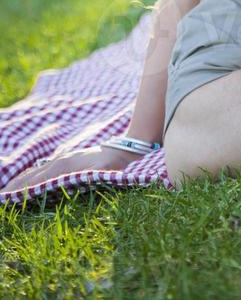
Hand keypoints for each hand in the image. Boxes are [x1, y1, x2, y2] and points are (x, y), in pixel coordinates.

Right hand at [2, 145, 138, 192]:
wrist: (122, 149)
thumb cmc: (113, 165)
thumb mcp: (100, 173)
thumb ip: (85, 177)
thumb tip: (65, 182)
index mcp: (65, 167)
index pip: (37, 180)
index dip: (21, 190)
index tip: (6, 198)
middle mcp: (60, 162)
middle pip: (32, 175)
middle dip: (14, 187)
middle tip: (0, 198)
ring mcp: (62, 160)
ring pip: (36, 172)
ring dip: (20, 182)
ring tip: (6, 192)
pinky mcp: (66, 161)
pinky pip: (43, 170)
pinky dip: (30, 176)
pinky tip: (26, 181)